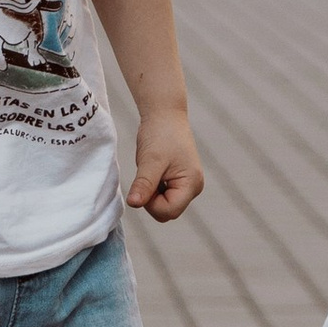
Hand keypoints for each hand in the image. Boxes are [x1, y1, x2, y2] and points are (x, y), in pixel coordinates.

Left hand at [127, 108, 204, 224]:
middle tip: (146, 175)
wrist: (165, 115)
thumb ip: (143, 184)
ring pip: (164, 205)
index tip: (144, 182)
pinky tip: (154, 171)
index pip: (169, 211)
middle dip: (151, 200)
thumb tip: (133, 204)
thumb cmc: (160, 134)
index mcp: (192, 184)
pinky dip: (154, 188)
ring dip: (152, 193)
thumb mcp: (150, 161)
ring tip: (151, 170)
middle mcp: (193, 188)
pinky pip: (163, 196)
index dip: (151, 203)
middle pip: (167, 212)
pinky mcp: (180, 182)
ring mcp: (187, 185)